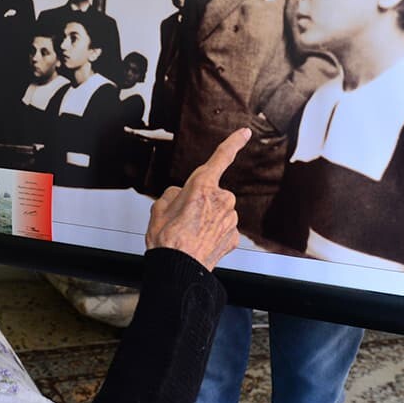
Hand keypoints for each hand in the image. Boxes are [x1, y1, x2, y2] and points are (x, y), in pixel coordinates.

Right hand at [145, 128, 249, 270]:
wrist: (178, 269)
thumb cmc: (167, 241)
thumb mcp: (158, 208)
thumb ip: (173, 194)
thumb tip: (181, 196)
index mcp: (202, 186)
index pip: (221, 157)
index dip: (234, 143)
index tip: (245, 133)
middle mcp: (222, 199)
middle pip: (213, 192)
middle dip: (201, 201)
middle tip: (183, 219)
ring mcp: (230, 219)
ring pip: (219, 211)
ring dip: (207, 218)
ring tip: (190, 233)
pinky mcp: (234, 236)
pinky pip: (223, 228)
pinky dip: (213, 233)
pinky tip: (201, 242)